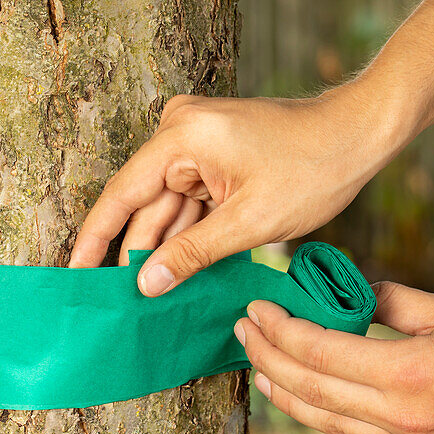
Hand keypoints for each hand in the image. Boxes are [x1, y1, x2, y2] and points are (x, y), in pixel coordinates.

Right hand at [67, 84, 406, 295]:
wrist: (360, 133)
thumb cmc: (315, 167)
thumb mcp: (251, 221)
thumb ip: (192, 253)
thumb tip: (145, 284)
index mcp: (182, 136)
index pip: (122, 195)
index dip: (95, 239)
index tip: (73, 274)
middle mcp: (180, 131)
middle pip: (145, 204)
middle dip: (136, 253)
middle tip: (113, 303)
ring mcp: (196, 141)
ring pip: (168, 207)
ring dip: (164, 249)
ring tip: (145, 298)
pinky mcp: (212, 154)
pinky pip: (189, 201)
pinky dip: (188, 234)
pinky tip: (177, 272)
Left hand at [234, 282, 433, 433]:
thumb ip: (390, 302)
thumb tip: (349, 291)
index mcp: (408, 375)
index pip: (319, 353)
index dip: (280, 329)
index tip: (256, 308)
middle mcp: (406, 421)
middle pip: (312, 392)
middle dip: (270, 358)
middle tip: (245, 332)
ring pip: (331, 428)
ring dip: (290, 398)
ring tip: (263, 371)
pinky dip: (336, 431)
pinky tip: (322, 410)